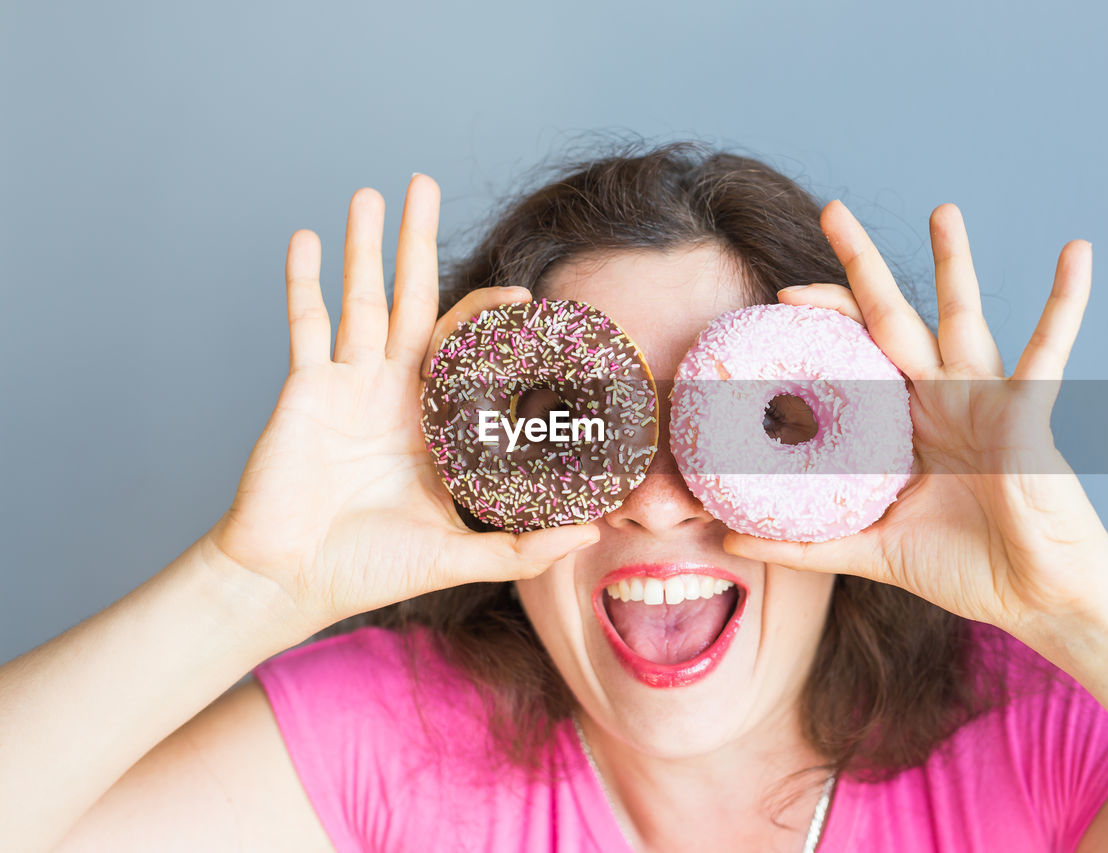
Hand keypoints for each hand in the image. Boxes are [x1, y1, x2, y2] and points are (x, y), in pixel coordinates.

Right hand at [204, 175, 597, 633]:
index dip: (491, 318)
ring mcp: (346, 385)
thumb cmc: (370, 569)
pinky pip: (304, 326)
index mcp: (433, 420)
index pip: (467, 350)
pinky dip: (302, 282)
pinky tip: (306, 238)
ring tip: (370, 193)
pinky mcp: (304, 389)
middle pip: (412, 300)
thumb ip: (522, 548)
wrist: (292, 581)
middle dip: (418, 243)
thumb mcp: (457, 556)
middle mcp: (392, 391)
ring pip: (360, 299)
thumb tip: (592, 534)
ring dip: (363, 246)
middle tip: (424, 185)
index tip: (525, 296)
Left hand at [724, 200, 1107, 638]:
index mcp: (903, 424)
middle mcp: (940, 399)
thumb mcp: (871, 548)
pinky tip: (1077, 252)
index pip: (852, 357)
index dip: (818, 325)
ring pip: (961, 317)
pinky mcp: (1026, 411)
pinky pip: (1048, 349)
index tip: (776, 299)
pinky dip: (1066, 303)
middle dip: (861, 265)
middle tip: (831, 208)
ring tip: (942, 209)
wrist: (1035, 596)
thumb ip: (804, 543)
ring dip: (954, 263)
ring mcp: (984, 399)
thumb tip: (726, 541)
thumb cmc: (965, 568)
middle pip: (891, 318)